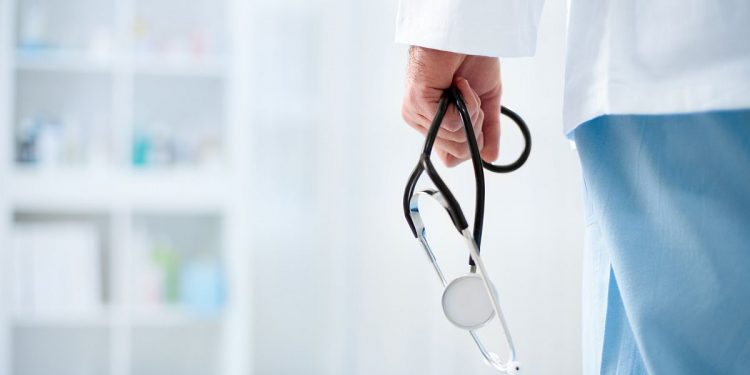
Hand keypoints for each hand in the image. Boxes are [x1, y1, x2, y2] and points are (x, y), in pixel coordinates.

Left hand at [401, 46, 500, 166]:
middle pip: (457, 153)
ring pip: (456, 139)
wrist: (463, 35)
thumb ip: (488, 130)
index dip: (471, 144)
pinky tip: (459, 83)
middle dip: (476, 127)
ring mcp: (416, 114)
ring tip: (464, 86)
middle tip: (471, 98)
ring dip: (471, 111)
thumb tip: (491, 157)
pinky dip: (465, 103)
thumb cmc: (469, 60)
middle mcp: (422, 122)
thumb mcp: (485, 100)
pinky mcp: (418, 103)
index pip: (451, 158)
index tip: (477, 116)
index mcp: (434, 123)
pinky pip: (451, 123)